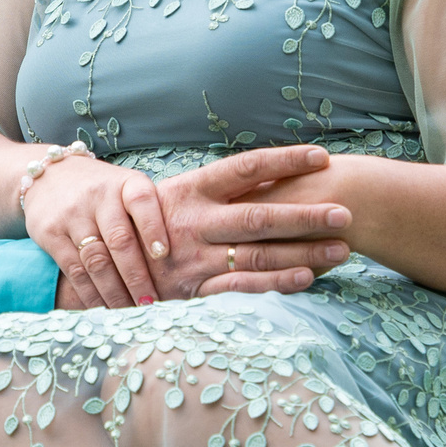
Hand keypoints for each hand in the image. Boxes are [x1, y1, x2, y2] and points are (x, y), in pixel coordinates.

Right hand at [23, 157, 173, 309]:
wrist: (46, 175)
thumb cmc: (101, 190)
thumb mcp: (125, 189)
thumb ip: (148, 217)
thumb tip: (178, 264)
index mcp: (125, 183)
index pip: (142, 201)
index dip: (154, 228)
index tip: (164, 256)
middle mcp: (98, 196)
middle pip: (120, 240)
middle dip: (137, 277)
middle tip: (151, 305)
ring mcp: (72, 214)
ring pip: (96, 261)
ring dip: (115, 293)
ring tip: (129, 313)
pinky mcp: (50, 233)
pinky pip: (74, 270)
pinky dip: (90, 294)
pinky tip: (102, 308)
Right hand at [151, 145, 352, 298]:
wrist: (100, 262)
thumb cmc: (152, 223)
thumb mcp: (178, 195)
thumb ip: (221, 189)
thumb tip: (274, 172)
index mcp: (194, 189)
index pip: (246, 168)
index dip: (284, 161)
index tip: (322, 156)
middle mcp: (196, 221)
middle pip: (259, 215)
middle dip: (305, 215)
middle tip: (345, 213)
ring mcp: (195, 257)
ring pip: (257, 252)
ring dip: (303, 251)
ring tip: (343, 249)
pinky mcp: (194, 290)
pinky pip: (241, 286)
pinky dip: (275, 283)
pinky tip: (308, 278)